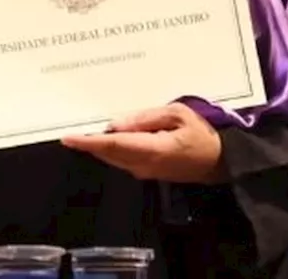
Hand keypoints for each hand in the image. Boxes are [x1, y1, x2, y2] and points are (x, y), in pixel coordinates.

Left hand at [61, 102, 226, 184]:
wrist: (218, 161)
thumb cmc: (201, 134)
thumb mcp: (178, 114)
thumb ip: (146, 118)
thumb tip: (116, 124)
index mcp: (152, 149)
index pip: (113, 144)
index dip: (89, 142)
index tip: (68, 138)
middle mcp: (143, 165)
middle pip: (109, 153)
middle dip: (89, 143)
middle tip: (72, 130)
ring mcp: (144, 171)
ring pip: (113, 159)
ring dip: (99, 147)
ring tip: (85, 132)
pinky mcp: (147, 172)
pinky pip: (122, 160)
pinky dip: (111, 150)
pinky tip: (108, 138)